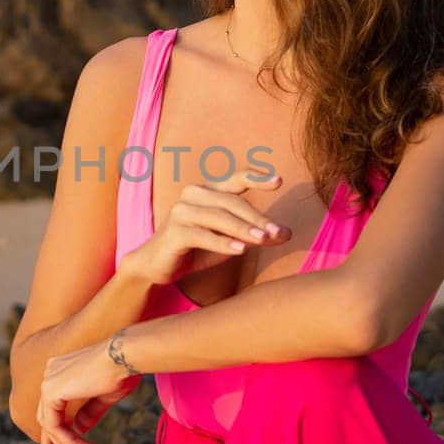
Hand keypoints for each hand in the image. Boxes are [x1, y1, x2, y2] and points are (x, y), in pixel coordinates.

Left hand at [36, 336, 142, 443]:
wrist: (125, 356)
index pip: (53, 405)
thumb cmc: (122, 370)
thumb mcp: (104, 395)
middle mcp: (51, 372)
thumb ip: (89, 411)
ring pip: (51, 424)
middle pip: (48, 416)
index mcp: (61, 369)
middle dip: (62, 443)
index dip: (58, 430)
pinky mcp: (50, 391)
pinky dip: (70, 442)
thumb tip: (79, 429)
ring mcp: (48, 380)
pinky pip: (55, 426)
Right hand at [122, 166, 291, 287]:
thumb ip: (254, 234)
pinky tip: (240, 251)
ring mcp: (181, 211)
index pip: (236, 179)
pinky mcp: (174, 231)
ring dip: (244, 229)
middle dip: (258, 218)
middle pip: (233, 202)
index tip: (279, 180)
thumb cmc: (196, 248)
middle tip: (279, 232)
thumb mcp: (229, 240)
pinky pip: (203, 235)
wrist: (157, 265)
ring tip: (264, 240)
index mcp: (208, 191)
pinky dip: (223, 243)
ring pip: (220, 217)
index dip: (257, 177)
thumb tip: (286, 234)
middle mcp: (194, 195)